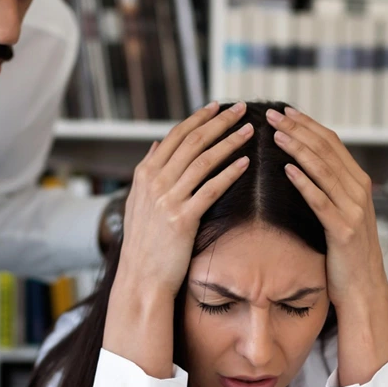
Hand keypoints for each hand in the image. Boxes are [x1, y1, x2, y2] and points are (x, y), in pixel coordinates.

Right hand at [104, 102, 252, 377]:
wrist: (141, 279)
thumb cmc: (144, 244)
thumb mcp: (137, 203)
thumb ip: (147, 172)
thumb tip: (154, 145)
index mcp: (144, 174)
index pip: (174, 136)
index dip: (198, 119)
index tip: (218, 106)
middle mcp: (153, 182)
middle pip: (192, 142)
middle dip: (218, 122)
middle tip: (241, 108)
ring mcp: (167, 200)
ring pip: (203, 160)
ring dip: (229, 142)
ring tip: (249, 130)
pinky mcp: (182, 219)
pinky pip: (211, 189)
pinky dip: (229, 173)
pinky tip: (245, 163)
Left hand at [267, 106, 387, 384]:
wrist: (363, 291)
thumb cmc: (343, 255)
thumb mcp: (337, 215)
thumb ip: (326, 190)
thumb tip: (301, 166)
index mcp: (357, 183)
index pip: (331, 143)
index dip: (307, 125)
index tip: (283, 111)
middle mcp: (359, 191)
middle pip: (327, 150)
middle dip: (298, 128)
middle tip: (272, 113)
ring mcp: (354, 210)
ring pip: (324, 170)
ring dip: (298, 148)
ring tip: (275, 133)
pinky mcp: (344, 230)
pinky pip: (321, 201)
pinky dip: (304, 182)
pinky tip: (286, 169)